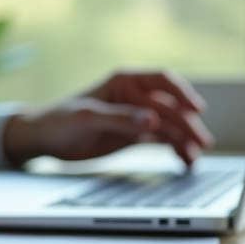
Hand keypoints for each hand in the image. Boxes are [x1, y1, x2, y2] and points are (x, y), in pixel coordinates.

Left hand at [2, 70, 214, 165]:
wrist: (44, 139)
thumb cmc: (59, 120)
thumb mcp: (87, 119)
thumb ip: (120, 119)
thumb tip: (152, 120)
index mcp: (124, 82)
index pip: (162, 81)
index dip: (182, 93)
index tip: (196, 109)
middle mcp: (135, 96)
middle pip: (171, 107)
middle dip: (187, 124)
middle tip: (201, 143)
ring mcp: (137, 116)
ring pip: (170, 126)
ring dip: (185, 140)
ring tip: (194, 159)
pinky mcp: (135, 135)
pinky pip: (163, 141)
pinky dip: (175, 150)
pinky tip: (184, 162)